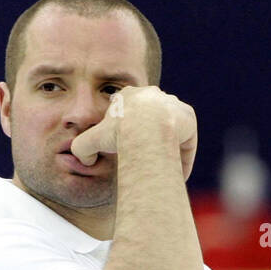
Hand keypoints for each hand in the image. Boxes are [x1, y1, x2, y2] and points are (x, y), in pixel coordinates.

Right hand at [71, 86, 197, 180]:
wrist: (145, 128)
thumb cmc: (117, 133)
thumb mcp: (90, 141)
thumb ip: (82, 149)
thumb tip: (85, 161)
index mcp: (129, 95)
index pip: (128, 110)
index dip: (126, 130)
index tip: (126, 147)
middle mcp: (152, 95)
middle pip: (151, 117)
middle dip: (149, 136)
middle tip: (145, 158)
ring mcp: (172, 104)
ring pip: (171, 129)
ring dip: (167, 148)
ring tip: (163, 169)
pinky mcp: (188, 117)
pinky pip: (186, 140)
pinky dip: (182, 157)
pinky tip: (177, 174)